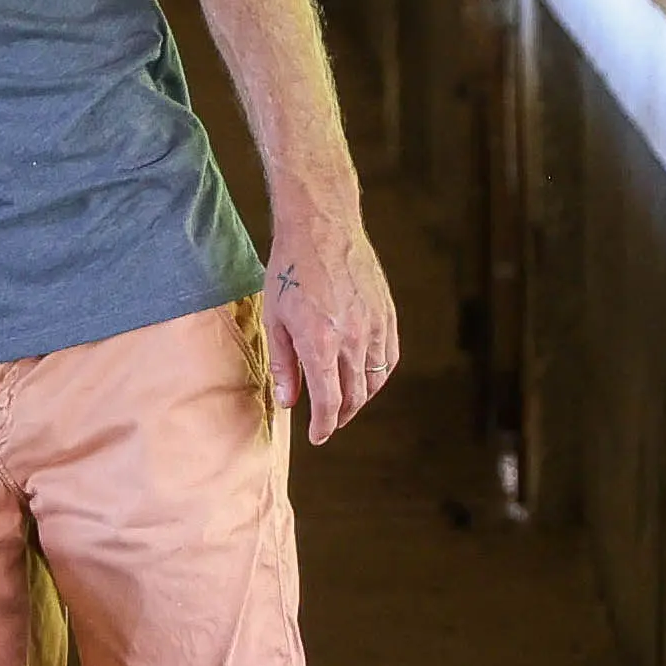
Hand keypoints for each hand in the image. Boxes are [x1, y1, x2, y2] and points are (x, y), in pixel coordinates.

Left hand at [261, 210, 398, 446]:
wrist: (321, 228)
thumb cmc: (289, 271)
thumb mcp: (276, 320)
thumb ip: (285, 365)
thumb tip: (288, 403)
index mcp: (320, 344)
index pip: (329, 402)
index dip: (323, 426)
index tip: (317, 437)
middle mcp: (352, 340)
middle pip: (354, 396)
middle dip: (340, 415)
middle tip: (328, 421)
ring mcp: (374, 326)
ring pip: (375, 380)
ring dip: (360, 398)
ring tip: (346, 403)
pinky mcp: (386, 314)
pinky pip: (389, 357)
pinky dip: (379, 375)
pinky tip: (367, 377)